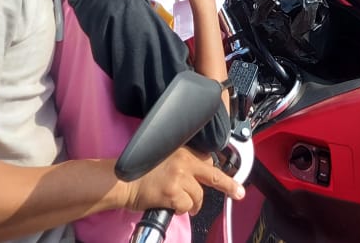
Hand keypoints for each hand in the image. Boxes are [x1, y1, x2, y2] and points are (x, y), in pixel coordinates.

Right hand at [123, 147, 243, 215]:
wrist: (121, 180)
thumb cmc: (137, 171)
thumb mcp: (161, 157)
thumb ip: (180, 163)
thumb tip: (194, 176)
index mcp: (181, 150)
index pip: (206, 158)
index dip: (212, 169)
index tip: (223, 172)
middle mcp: (183, 161)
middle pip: (214, 174)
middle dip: (229, 185)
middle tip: (238, 192)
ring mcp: (180, 177)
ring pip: (199, 196)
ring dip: (193, 204)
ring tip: (184, 206)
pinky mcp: (174, 192)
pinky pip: (187, 206)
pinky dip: (182, 210)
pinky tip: (172, 206)